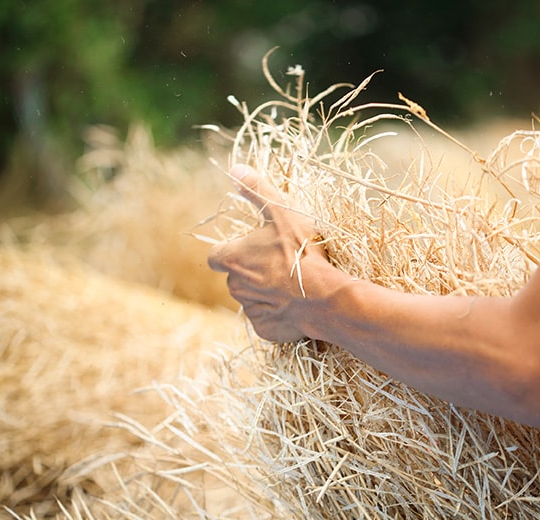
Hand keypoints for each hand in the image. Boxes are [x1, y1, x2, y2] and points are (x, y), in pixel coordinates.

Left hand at [207, 164, 328, 341]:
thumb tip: (235, 169)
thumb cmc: (301, 253)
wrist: (323, 298)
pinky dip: (278, 311)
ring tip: (293, 282)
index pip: (216, 254)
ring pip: (252, 297)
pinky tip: (297, 302)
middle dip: (253, 271)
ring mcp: (250, 309)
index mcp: (232, 258)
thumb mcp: (282, 212)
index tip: (249, 248)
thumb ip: (257, 190)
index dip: (231, 250)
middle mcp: (234, 286)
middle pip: (236, 276)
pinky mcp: (265, 328)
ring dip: (266, 290)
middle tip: (281, 262)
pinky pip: (267, 317)